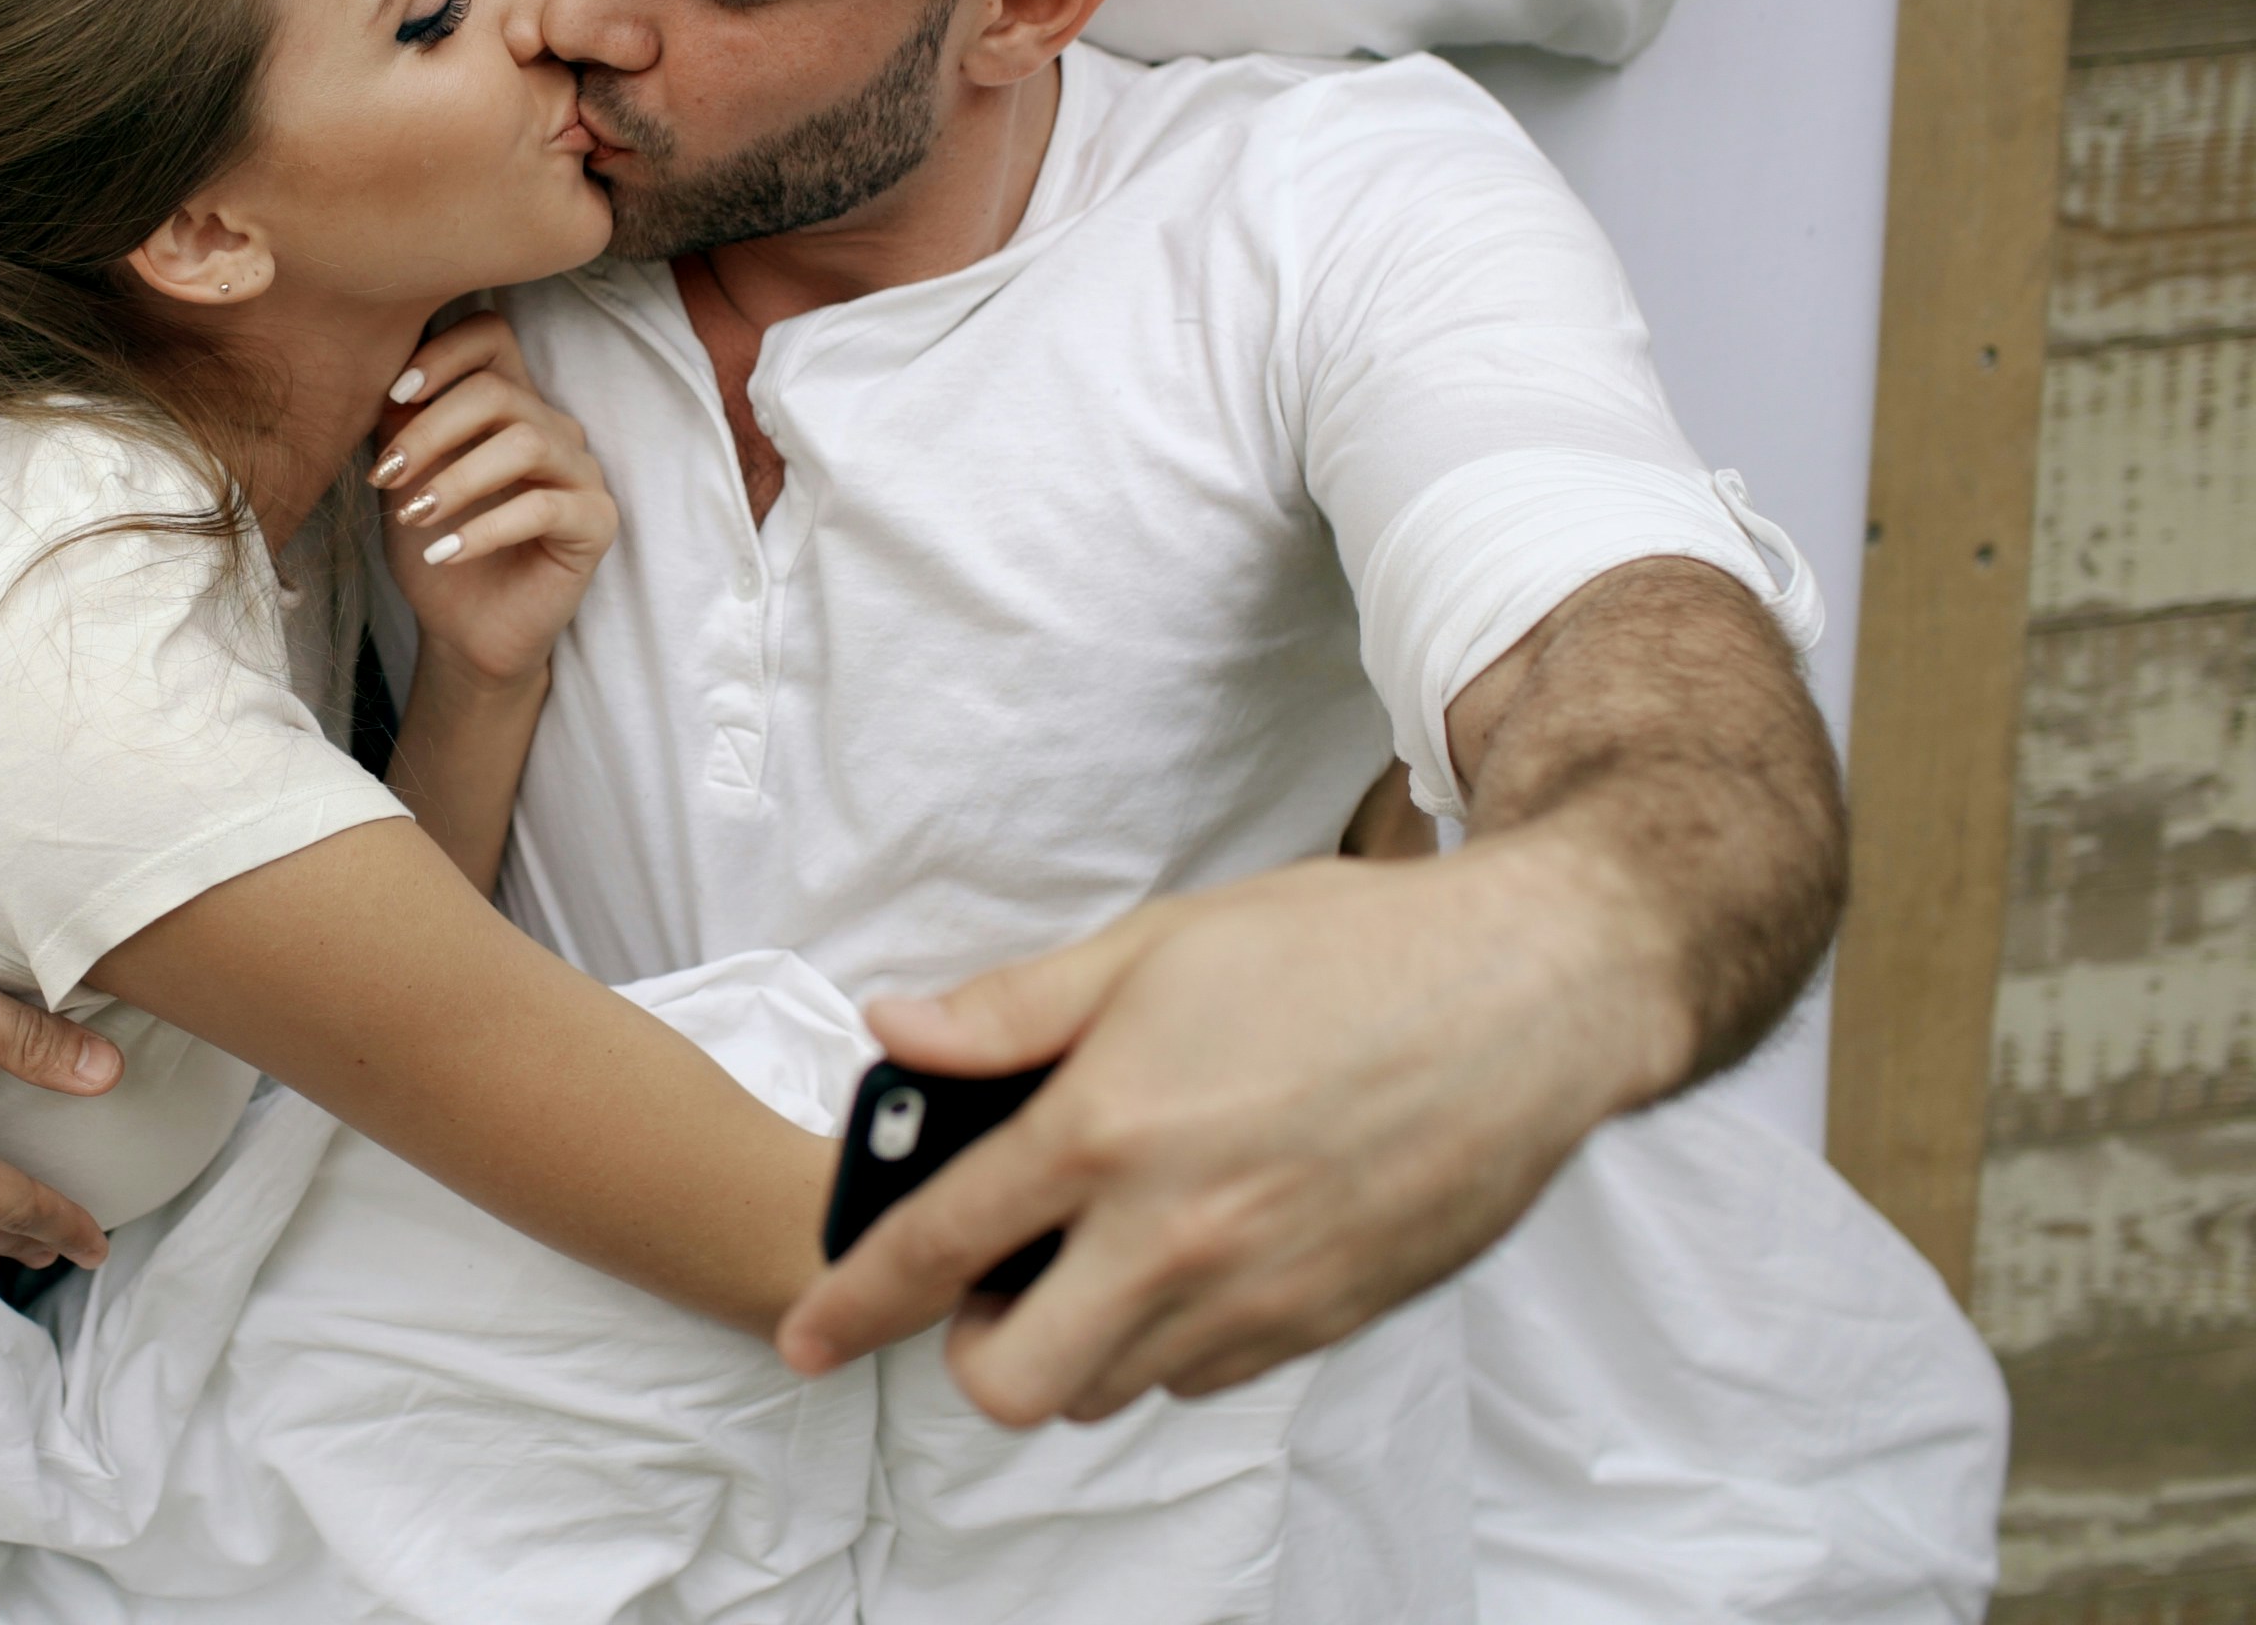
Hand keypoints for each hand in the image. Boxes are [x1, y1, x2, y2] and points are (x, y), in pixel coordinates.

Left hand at [373, 312, 617, 687]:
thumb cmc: (432, 543)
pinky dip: (485, 529)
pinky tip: (445, 553)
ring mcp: (580, 473)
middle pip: (499, 390)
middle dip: (431, 430)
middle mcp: (551, 427)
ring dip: (457, 478)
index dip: (444, 352)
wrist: (460, 628)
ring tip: (413, 514)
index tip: (395, 393)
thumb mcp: (403, 475)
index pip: (491, 336)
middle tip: (386, 475)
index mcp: (508, 401)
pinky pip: (545, 508)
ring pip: (525, 442)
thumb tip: (377, 373)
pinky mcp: (595, 524)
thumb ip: (396, 421)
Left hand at [774, 827, 1687, 1419]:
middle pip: (1015, 1382)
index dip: (851, 1302)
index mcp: (1110, 1130)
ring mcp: (1262, 1293)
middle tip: (988, 1281)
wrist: (1530, 995)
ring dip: (1076, 1344)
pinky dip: (1169, 1341)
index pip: (937, 1249)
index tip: (805, 1334)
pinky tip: (1187, 1255)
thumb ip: (1011, 1010)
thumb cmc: (1342, 951)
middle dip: (973, 1349)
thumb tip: (893, 1034)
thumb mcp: (1155, 945)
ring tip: (1095, 1252)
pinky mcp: (1331, 1320)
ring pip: (1114, 1389)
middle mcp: (1178, 1235)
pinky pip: (1207, 1376)